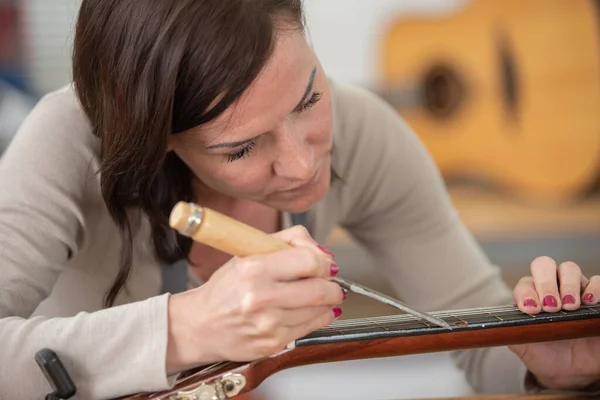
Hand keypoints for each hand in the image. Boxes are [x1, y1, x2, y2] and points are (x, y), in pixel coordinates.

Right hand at [166, 225, 343, 372]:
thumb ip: (287, 242)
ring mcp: (268, 324)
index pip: (309, 260)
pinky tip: (312, 309)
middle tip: (330, 281)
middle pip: (320, 289)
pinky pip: (311, 328)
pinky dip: (319, 316)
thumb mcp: (247, 253)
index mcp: (254, 269)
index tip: (325, 263)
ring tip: (319, 294)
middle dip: (333, 284)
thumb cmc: (225, 289)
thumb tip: (321, 251)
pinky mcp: (272, 344)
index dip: (323, 261)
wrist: (200, 326)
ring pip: (320, 309)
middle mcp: (261, 298)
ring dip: (327, 301)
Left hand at [509, 256, 599, 389]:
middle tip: (551, 306)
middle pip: (545, 266)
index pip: (525, 284)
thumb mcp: (523, 346)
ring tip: (570, 305)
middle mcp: (551, 287)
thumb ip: (510, 332)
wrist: (569, 370)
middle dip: (546, 283)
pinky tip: (589, 302)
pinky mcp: (595, 298)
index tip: (531, 309)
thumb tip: (496, 327)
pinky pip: (597, 282)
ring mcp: (574, 290)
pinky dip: (594, 288)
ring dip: (568, 285)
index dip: (527, 293)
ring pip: (569, 269)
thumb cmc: (543, 354)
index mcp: (529, 295)